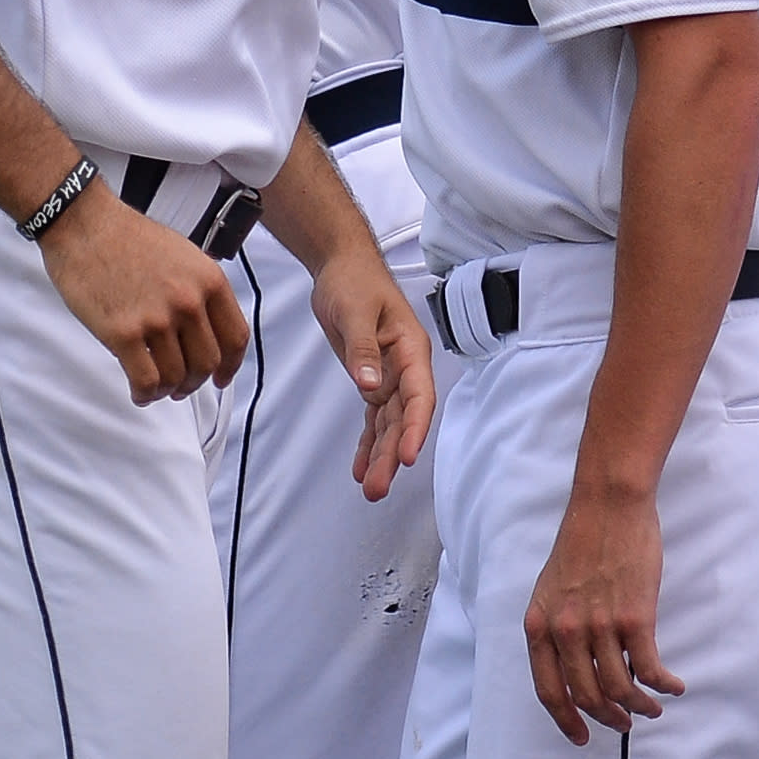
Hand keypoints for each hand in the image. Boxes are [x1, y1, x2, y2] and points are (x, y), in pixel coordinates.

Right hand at [39, 190, 247, 402]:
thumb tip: (205, 332)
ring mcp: (158, 319)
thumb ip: (200, 292)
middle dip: (195, 382)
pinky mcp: (124, 333)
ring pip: (176, 376)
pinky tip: (139, 392)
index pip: (235, 337)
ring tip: (156, 388)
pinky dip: (145, 394)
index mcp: (210, 281)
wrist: (85, 225)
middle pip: (207, 363)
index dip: (231, 366)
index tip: (221, 378)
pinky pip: (146, 380)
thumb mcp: (184, 257)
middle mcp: (190, 302)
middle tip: (181, 387)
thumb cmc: (129, 239)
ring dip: (168, 390)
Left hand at [308, 246, 438, 499]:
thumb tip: (370, 386)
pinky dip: (366, 442)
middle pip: (403, 418)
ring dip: (380, 455)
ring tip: (370, 489)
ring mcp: (389, 376)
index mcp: (410, 350)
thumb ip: (363, 350)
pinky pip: (372, 418)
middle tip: (377, 487)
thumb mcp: (355, 311)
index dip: (414, 428)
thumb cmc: (354, 283)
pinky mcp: (371, 379)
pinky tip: (359, 468)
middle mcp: (405, 368)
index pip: (418, 396)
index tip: (406, 457)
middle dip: (391, 454)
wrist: (340, 269)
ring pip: (388, 424)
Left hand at [527, 481, 680, 741]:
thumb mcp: (552, 587)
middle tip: (625, 724)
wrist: (609, 505)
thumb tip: (573, 660)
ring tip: (653, 708)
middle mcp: (565, 632)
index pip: (549, 690)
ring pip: (619, 689)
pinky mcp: (635, 618)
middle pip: (587, 696)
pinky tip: (674, 687)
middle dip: (608, 718)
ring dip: (639, 707)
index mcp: (540, 626)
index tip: (582, 736)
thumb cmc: (583, 540)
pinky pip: (648, 668)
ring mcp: (600, 627)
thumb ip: (556, 625)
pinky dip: (662, 685)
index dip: (566, 720)